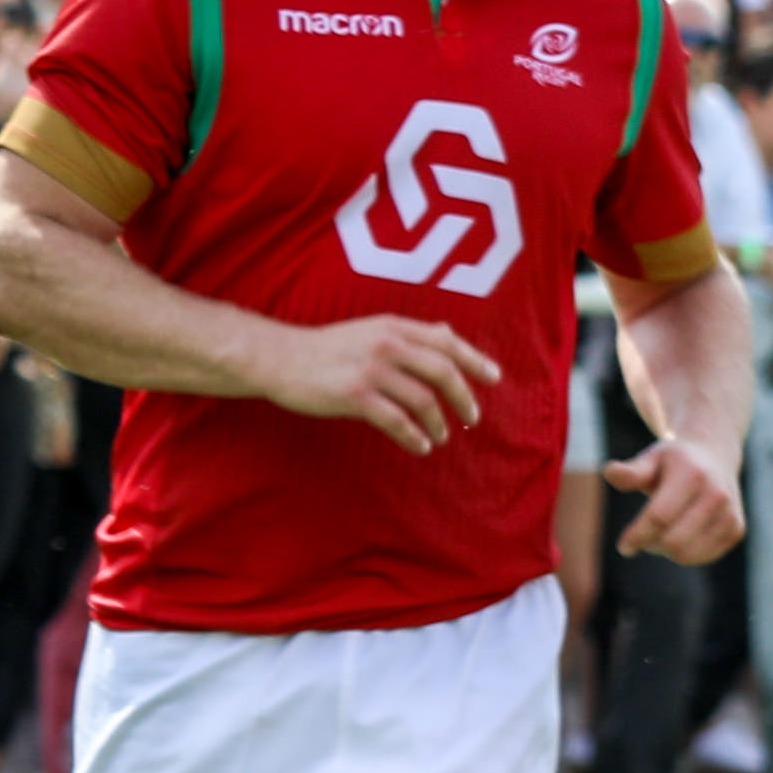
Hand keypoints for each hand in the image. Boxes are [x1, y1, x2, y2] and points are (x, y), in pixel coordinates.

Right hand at [251, 312, 497, 451]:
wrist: (278, 357)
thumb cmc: (327, 348)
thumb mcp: (371, 329)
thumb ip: (409, 334)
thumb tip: (449, 334)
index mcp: (394, 326)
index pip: (447, 342)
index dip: (475, 360)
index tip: (495, 378)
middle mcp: (386, 344)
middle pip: (443, 372)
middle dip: (464, 398)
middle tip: (473, 418)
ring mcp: (370, 370)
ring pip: (423, 400)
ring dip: (438, 423)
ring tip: (441, 437)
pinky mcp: (354, 395)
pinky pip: (397, 421)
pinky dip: (414, 436)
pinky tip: (420, 446)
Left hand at [603, 434, 746, 562]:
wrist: (714, 457)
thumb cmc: (673, 462)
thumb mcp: (650, 460)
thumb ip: (631, 472)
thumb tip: (610, 472)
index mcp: (692, 475)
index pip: (659, 517)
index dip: (636, 535)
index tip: (623, 547)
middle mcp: (716, 495)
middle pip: (673, 541)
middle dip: (650, 544)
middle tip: (641, 538)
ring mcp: (730, 514)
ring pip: (687, 554)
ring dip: (666, 551)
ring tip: (659, 535)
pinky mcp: (736, 530)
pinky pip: (703, 557)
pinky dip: (685, 553)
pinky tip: (680, 536)